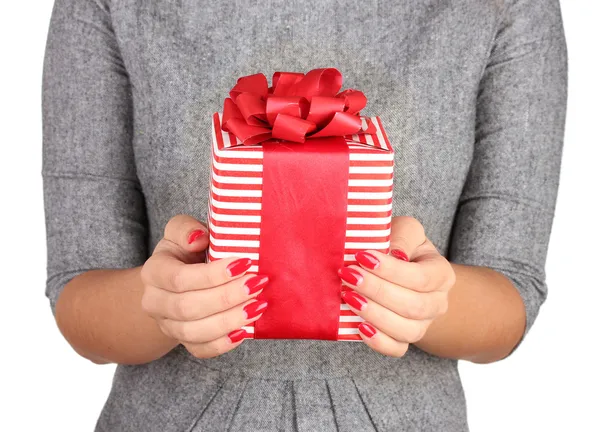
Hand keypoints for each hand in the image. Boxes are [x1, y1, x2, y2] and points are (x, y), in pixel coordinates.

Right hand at [140, 215, 268, 357]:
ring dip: (230, 320)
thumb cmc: (185, 251)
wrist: (176, 281)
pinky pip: (201, 350)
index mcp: (154, 272)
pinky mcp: (184, 341)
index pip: (180, 279)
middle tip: (257, 284)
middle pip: (188, 307)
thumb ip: (185, 229)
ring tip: (258, 306)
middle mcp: (155, 302)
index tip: (244, 263)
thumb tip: (199, 238)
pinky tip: (244, 331)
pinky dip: (223, 344)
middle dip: (227, 297)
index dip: (212, 275)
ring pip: (195, 332)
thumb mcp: (180, 231)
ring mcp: (168, 325)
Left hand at [339, 216, 454, 356]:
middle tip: (349, 276)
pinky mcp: (404, 339)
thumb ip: (402, 236)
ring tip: (349, 298)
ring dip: (375, 315)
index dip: (390, 270)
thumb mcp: (406, 231)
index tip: (361, 257)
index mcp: (441, 274)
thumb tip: (392, 253)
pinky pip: (396, 349)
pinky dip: (379, 342)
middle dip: (377, 291)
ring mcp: (423, 325)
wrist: (405, 274)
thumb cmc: (402, 247)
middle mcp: (437, 303)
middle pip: (413, 306)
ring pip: (405, 330)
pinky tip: (359, 326)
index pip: (420, 278)